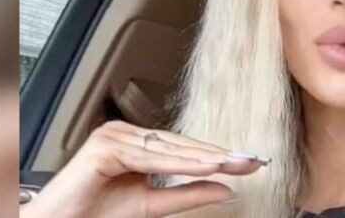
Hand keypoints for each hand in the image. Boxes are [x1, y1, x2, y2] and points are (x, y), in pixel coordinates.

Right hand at [20, 121, 266, 217]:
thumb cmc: (93, 214)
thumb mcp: (150, 205)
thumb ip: (187, 195)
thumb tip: (225, 189)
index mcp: (135, 143)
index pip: (183, 147)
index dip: (216, 155)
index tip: (247, 162)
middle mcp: (125, 134)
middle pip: (180, 144)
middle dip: (217, 153)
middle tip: (250, 159)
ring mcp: (114, 136)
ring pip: (167, 149)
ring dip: (203, 158)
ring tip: (233, 164)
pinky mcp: (104, 146)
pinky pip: (149, 157)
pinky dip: (180, 163)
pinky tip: (206, 166)